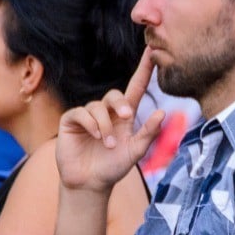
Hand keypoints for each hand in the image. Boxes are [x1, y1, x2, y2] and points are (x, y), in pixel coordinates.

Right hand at [57, 48, 164, 191]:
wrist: (90, 183)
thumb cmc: (114, 167)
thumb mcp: (136, 151)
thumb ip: (149, 133)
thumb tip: (162, 112)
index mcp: (125, 116)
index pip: (136, 88)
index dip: (144, 70)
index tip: (152, 51)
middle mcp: (106, 113)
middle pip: (114, 94)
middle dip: (120, 104)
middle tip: (127, 117)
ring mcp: (88, 116)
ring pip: (97, 106)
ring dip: (105, 125)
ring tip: (108, 143)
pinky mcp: (71, 121)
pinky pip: (81, 113)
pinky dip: (91, 124)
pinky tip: (97, 137)